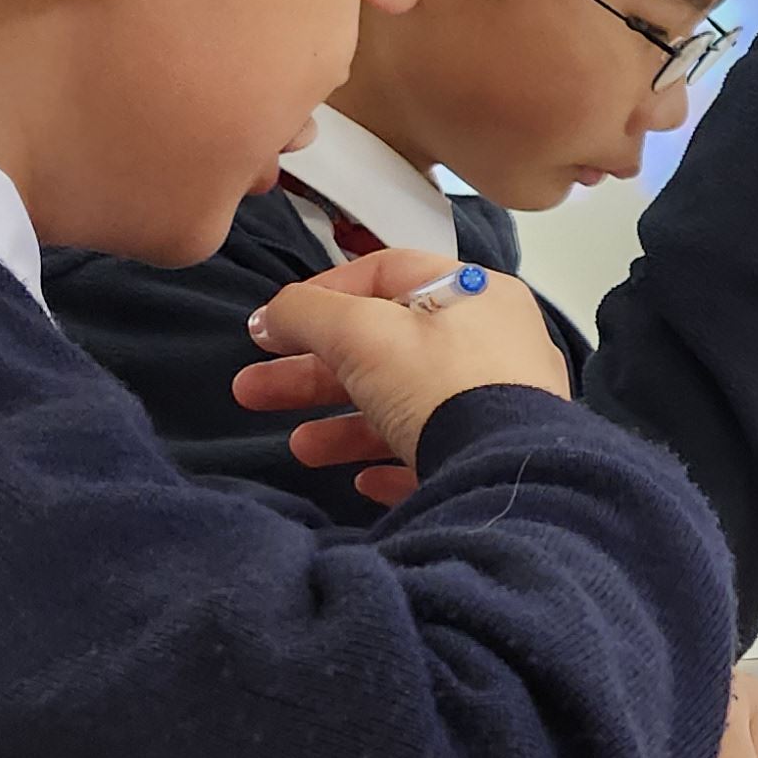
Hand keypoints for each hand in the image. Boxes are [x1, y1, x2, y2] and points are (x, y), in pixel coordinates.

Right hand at [236, 246, 570, 480]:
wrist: (506, 477)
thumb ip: (308, 313)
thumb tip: (271, 316)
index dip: (323, 294)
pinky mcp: (497, 459)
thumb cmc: (438, 384)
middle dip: (311, 372)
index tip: (274, 326)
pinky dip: (392, 462)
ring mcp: (501, 405)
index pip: (387, 274)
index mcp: (473, 293)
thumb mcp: (361, 332)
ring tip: (297, 447)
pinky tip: (362, 482)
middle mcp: (494, 344)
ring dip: (342, 426)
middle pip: (385, 349)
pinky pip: (435, 453)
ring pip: (404, 405)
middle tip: (250, 390)